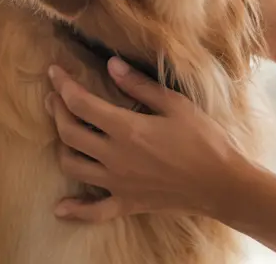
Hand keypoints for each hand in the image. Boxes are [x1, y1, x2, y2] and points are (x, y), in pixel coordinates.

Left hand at [44, 57, 252, 222]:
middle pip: (69, 132)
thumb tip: (111, 64)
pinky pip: (94, 211)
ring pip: (73, 165)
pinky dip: (75, 210)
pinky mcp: (127, 203)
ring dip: (61, 146)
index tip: (53, 71)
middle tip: (54, 96)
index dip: (63, 85)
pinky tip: (60, 208)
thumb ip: (139, 85)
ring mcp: (118, 183)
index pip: (81, 104)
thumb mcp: (175, 104)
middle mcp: (115, 157)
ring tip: (62, 130)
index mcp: (126, 129)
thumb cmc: (204, 140)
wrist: (222, 184)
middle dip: (56, 110)